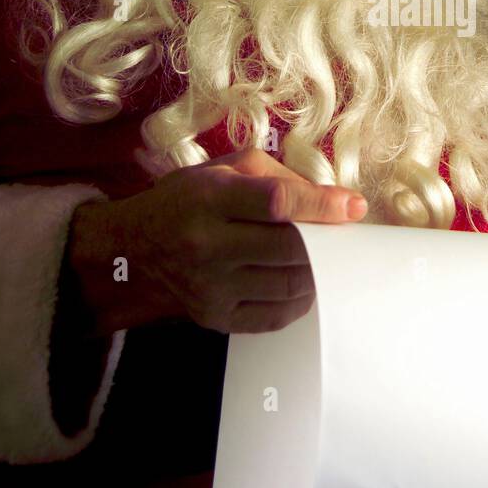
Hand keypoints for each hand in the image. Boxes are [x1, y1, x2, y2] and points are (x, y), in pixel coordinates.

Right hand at [66, 148, 367, 335]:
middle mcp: (207, 246)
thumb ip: (279, 175)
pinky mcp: (216, 318)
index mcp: (209, 199)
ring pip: (289, 285)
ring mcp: (211, 288)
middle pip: (290, 249)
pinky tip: (301, 280)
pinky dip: (299, 298)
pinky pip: (276, 315)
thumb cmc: (186, 201)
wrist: (134, 252)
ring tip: (324, 256)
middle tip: (341, 235)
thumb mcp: (224, 169)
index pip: (278, 203)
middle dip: (326, 241)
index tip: (353, 207)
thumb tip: (335, 200)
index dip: (322, 205)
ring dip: (318, 270)